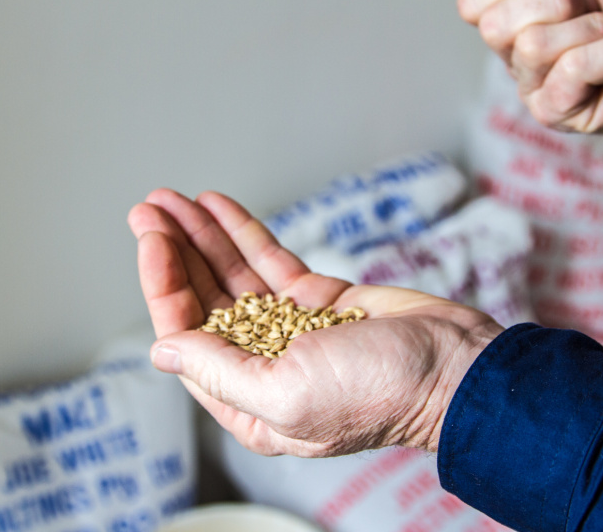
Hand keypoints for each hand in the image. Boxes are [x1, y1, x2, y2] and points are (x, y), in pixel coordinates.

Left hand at [127, 189, 502, 457]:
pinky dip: (244, 234)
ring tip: (171, 200)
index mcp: (249, 402)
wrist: (455, 367)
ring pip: (233, 275)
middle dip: (174, 253)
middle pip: (204, 300)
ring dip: (202, 237)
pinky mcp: (320, 300)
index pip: (187, 337)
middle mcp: (264, 365)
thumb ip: (220, 373)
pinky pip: (271, 261)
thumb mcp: (287, 395)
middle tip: (148, 210)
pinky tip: (217, 208)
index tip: (152, 240)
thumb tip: (163, 350)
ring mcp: (291, 329)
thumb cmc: (380, 394)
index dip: (163, 285)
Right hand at [458, 0, 602, 134]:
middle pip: (494, 25)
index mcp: (516, 16)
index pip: (472, 1)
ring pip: (533, 45)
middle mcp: (518, 56)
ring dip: (595, 26)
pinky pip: (571, 72)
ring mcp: (537, 89)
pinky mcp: (562, 115)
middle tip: (594, 5)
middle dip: (558, 0)